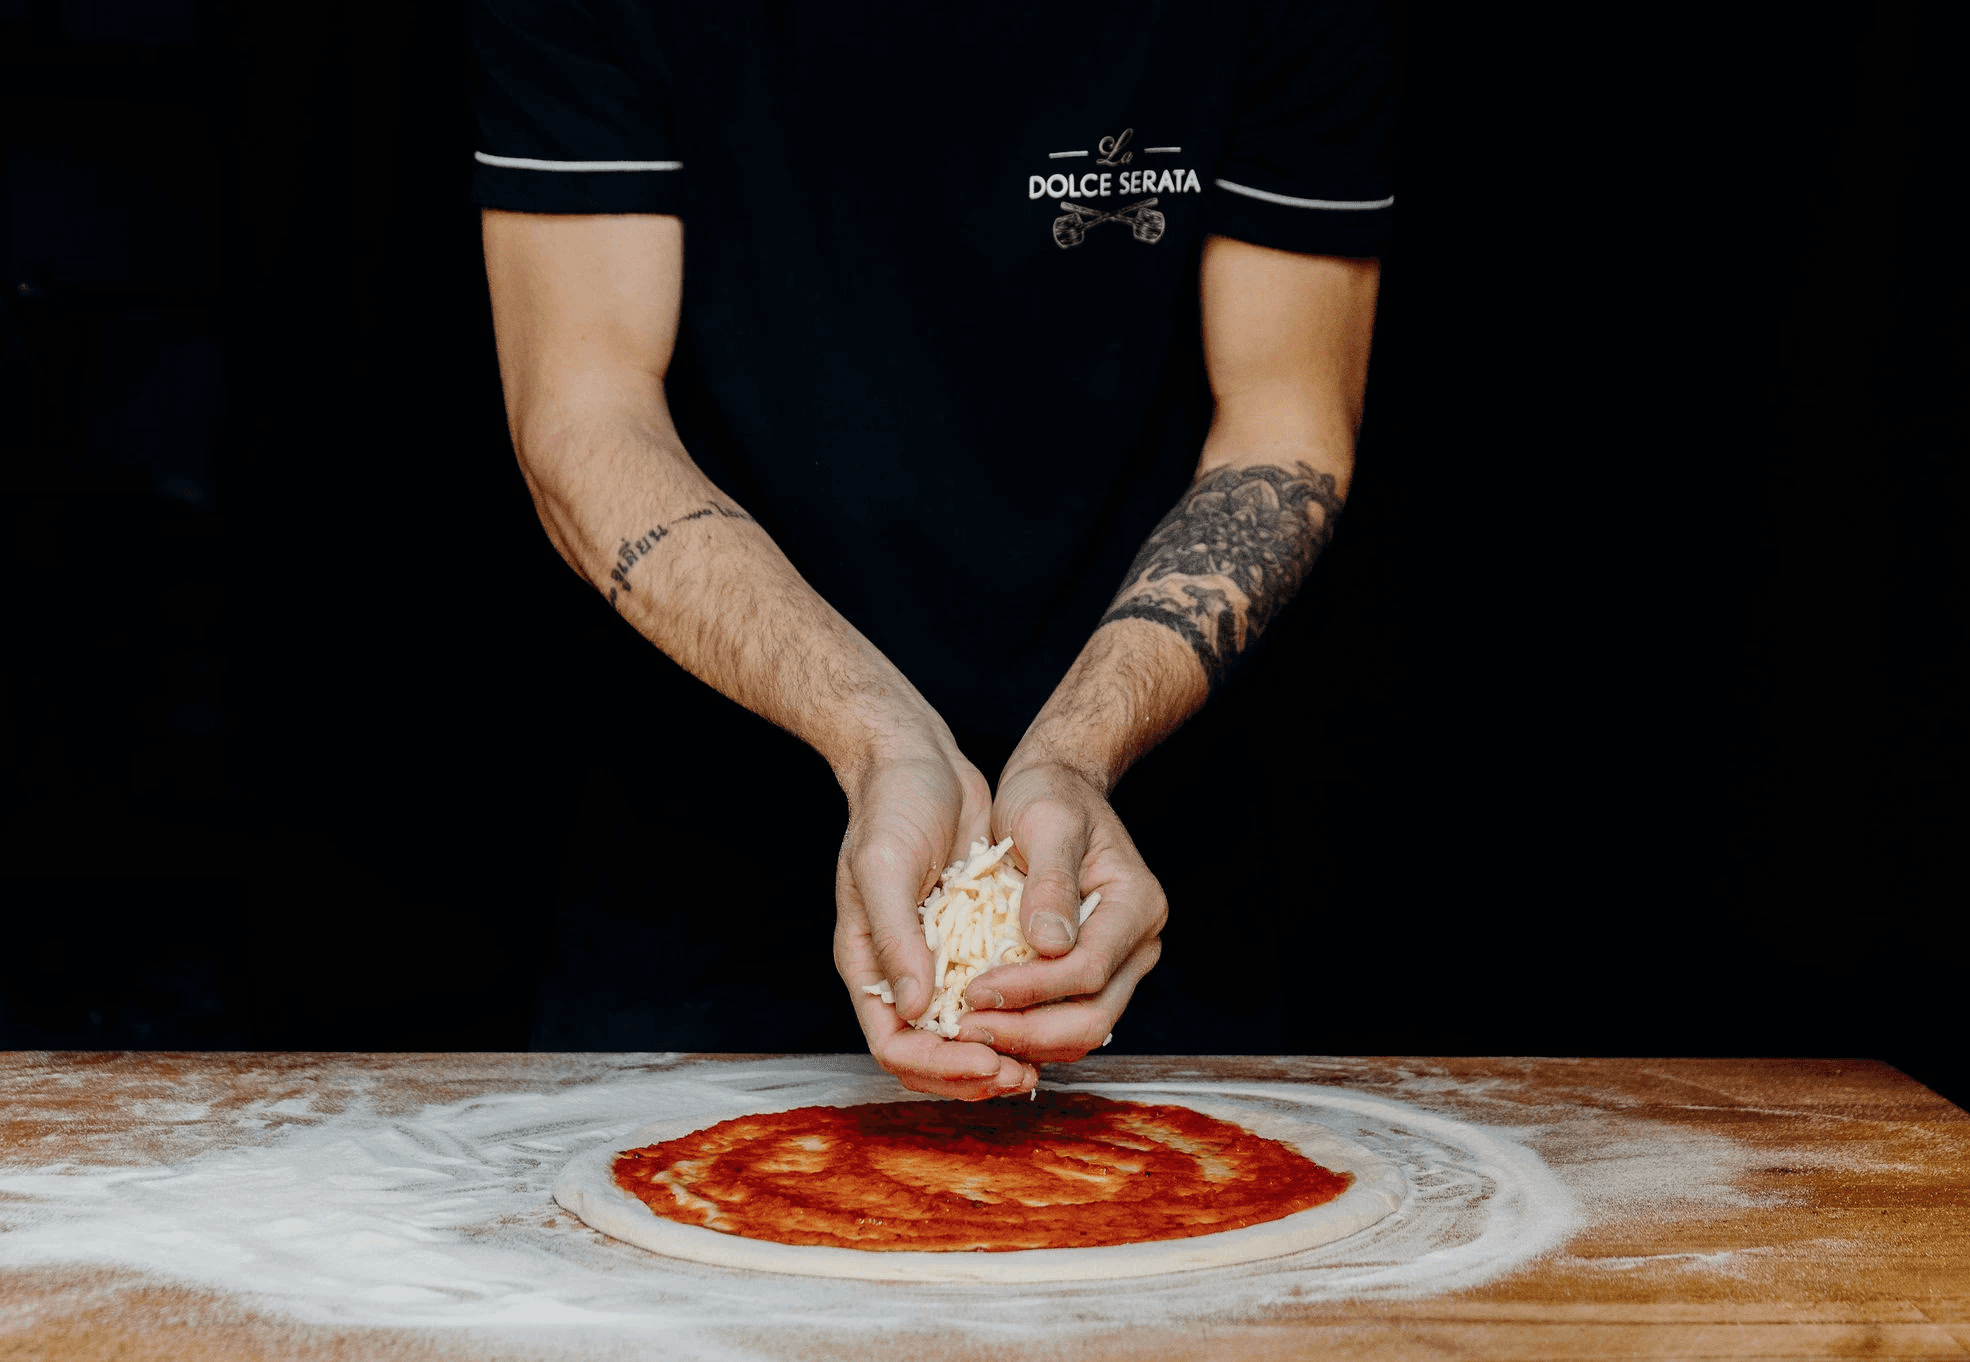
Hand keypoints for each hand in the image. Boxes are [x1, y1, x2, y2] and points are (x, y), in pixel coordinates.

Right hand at [833, 738, 1039, 1099]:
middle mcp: (905, 973)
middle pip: (932, 1056)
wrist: (921, 761)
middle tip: (1022, 1076)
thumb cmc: (890, 806)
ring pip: (966, 1035)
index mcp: (870, 965)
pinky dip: (1019, 1017)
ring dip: (1002, 1053)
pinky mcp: (975, 941)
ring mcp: (941, 960)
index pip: (896, 1046)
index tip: (988, 1059)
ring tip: (1041, 1061)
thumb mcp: (883, 866)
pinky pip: (995, 997)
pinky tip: (1054, 1015)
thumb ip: (896, 938)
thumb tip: (918, 1008)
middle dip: (975, 1074)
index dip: (940, 1066)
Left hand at [957, 759, 1165, 1062]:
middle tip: (967, 1030)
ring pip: (1080, 1031)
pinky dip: (1025, 1032)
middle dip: (1028, 1031)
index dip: (1032, 989)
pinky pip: (1063, 1021)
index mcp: (1136, 905)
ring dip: (1024, 1041)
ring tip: (968, 1033)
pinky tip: (982, 1025)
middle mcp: (1138, 944)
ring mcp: (1120, 965)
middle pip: (1093, 1017)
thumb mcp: (1047, 822)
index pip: (1089, 969)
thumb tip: (1050, 945)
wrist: (1055, 789)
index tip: (975, 991)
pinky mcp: (1091, 976)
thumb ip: (1050, 882)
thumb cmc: (1050, 796)